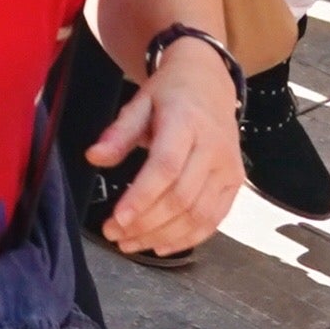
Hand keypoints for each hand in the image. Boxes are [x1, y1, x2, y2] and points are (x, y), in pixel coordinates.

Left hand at [87, 34, 246, 257]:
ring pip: (198, 215)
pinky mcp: (235, 183)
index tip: (116, 218)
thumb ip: (119, 132)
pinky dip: (188, 238)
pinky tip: (161, 246)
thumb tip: (94, 157)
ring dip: (162, 236)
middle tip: (113, 234)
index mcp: (187, 122)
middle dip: (145, 223)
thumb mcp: (140, 102)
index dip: (141, 197)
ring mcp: (229, 168)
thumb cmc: (170, 94)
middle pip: (181, 197)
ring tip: (130, 243)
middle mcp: (213, 148)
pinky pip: (214, 219)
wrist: (210, 82)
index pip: (165, 167)